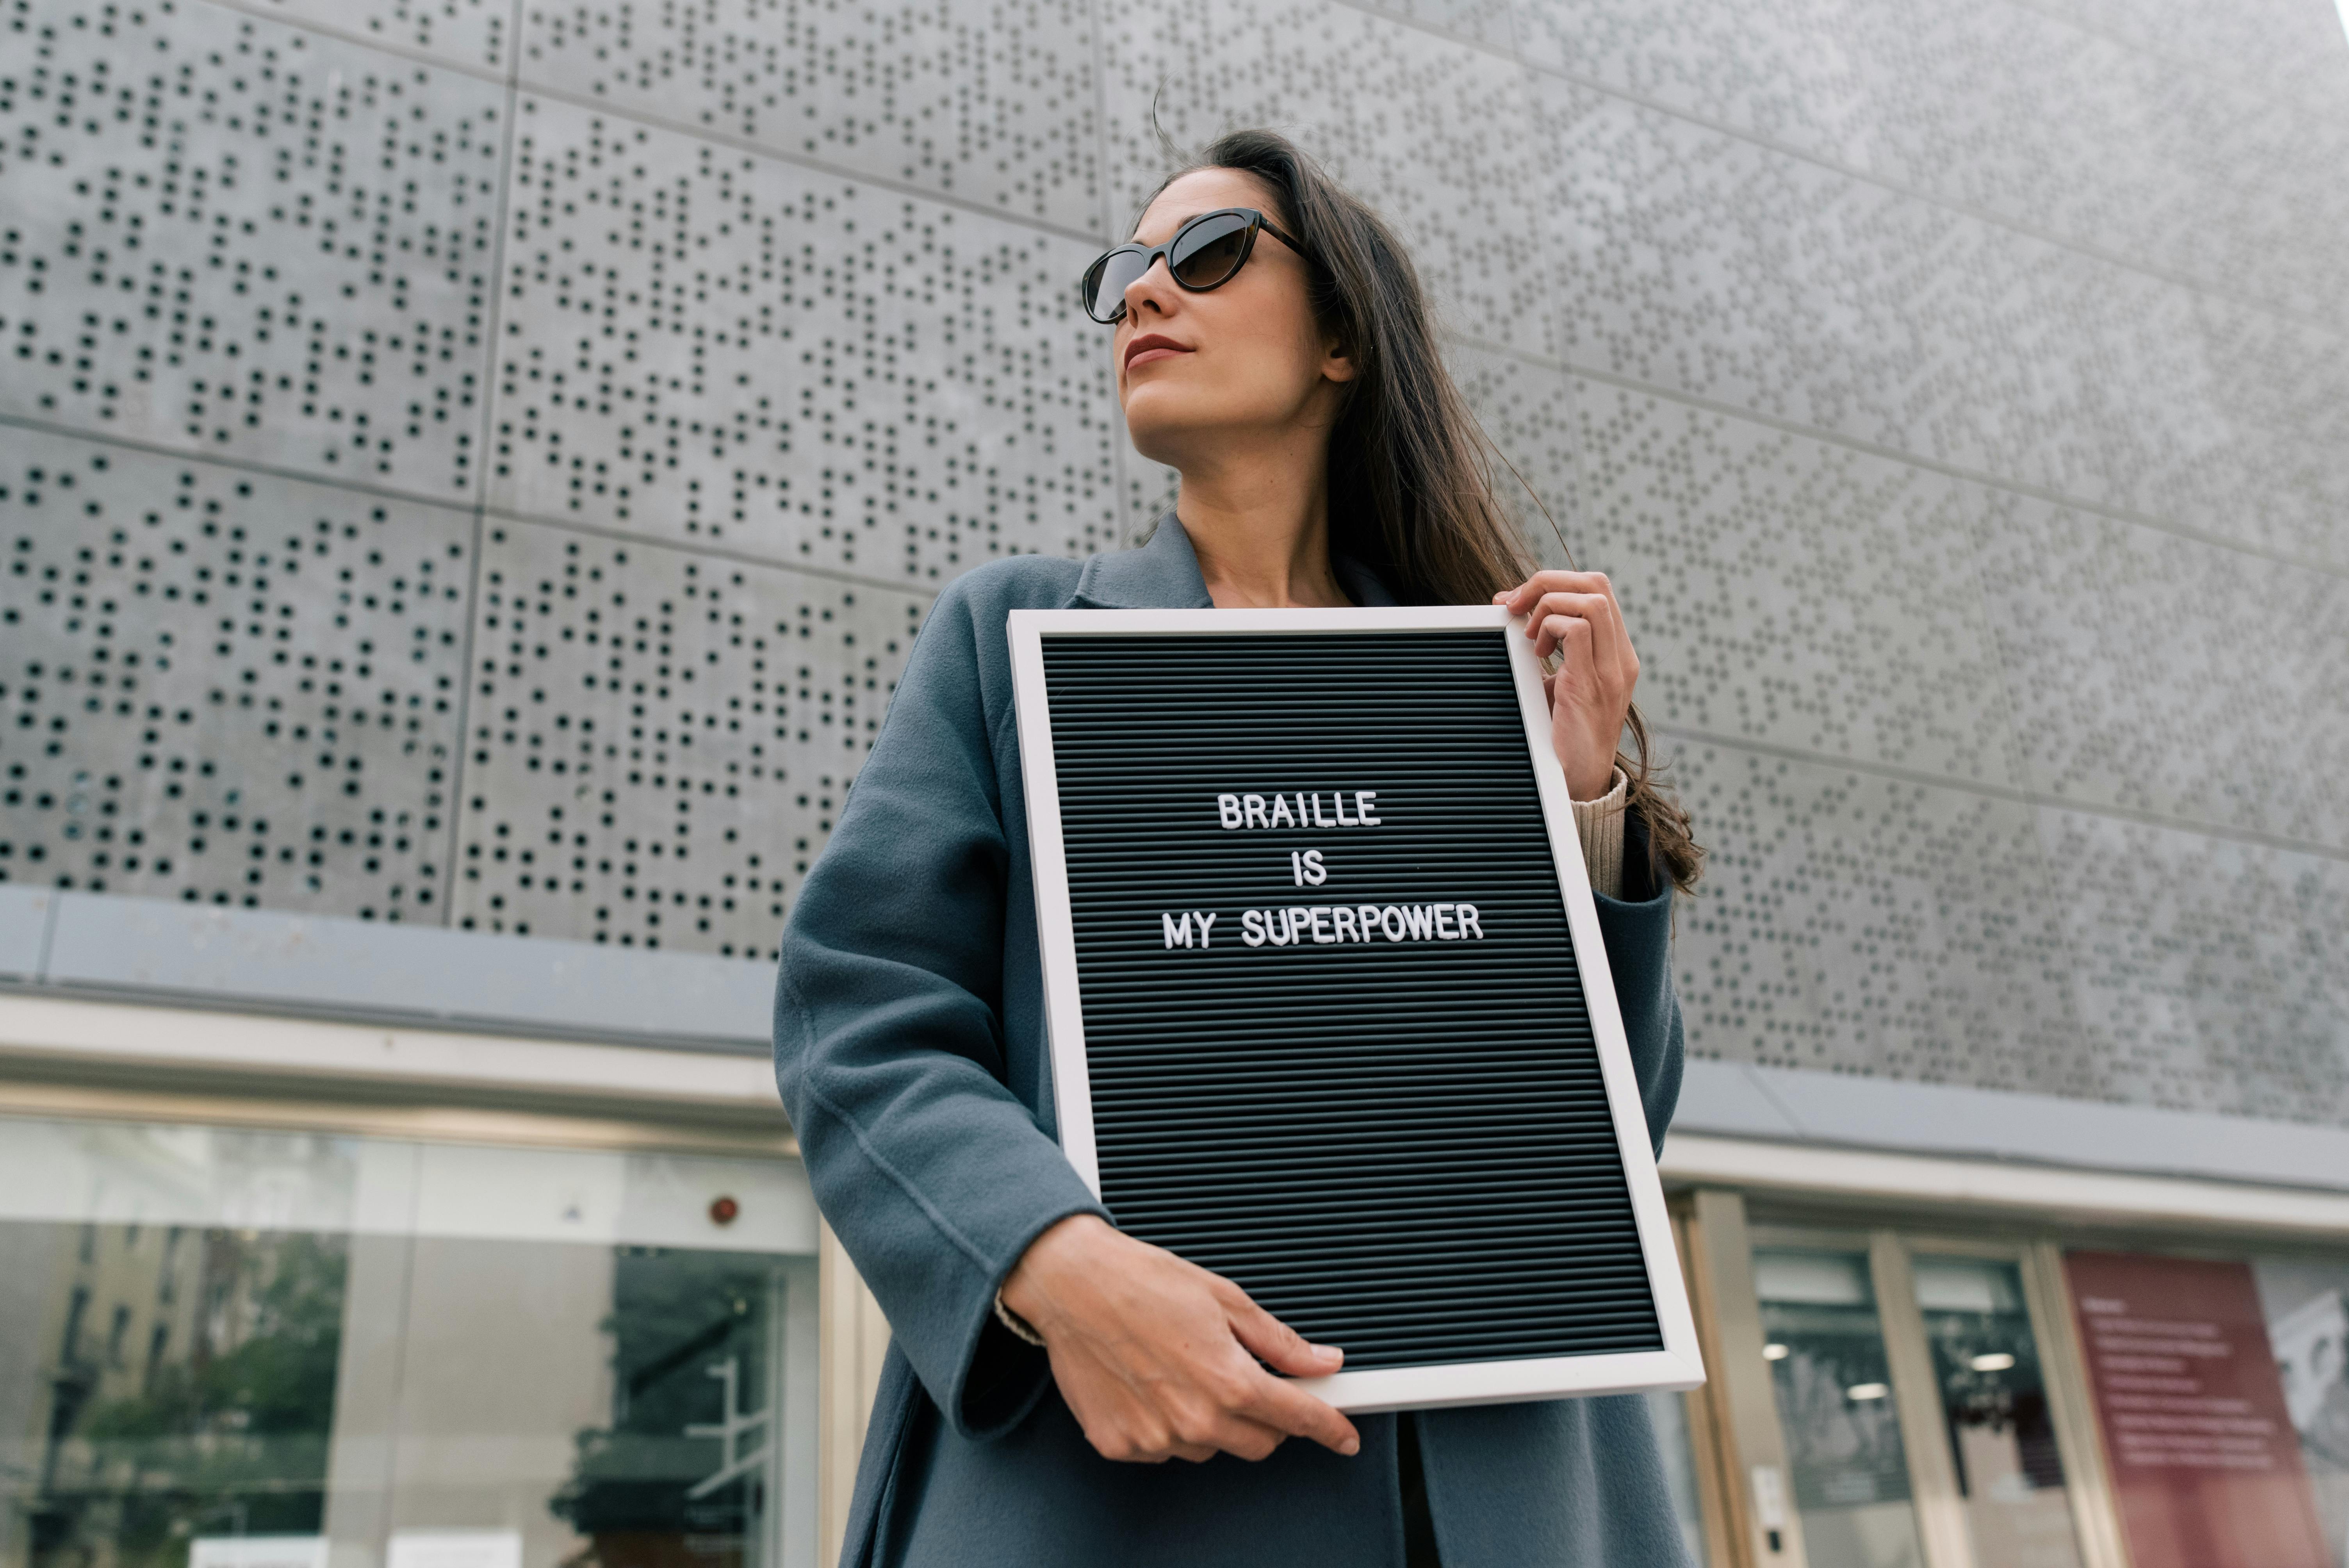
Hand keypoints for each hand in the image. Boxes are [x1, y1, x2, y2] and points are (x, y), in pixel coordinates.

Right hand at [999, 1214, 1360, 1463]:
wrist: (1070, 1284)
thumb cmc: (1141, 1281)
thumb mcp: (1224, 1299)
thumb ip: (1279, 1341)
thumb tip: (1321, 1360)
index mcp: (1227, 1381)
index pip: (1297, 1419)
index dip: (1330, 1428)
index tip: (1344, 1436)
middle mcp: (1194, 1419)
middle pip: (1260, 1444)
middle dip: (1266, 1417)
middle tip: (1246, 1377)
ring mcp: (1155, 1438)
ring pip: (1210, 1447)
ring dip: (1213, 1421)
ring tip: (1183, 1370)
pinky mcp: (1120, 1445)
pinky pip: (1164, 1448)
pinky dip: (1167, 1424)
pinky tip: (1151, 1384)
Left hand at [1495, 570, 1638, 800]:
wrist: (1577, 783)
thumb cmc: (1564, 733)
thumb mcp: (1559, 681)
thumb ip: (1546, 646)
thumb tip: (1508, 608)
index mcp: (1617, 653)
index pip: (1598, 590)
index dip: (1556, 582)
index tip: (1519, 601)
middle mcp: (1620, 658)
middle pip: (1597, 584)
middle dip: (1549, 581)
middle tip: (1515, 603)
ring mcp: (1609, 672)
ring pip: (1591, 600)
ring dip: (1548, 604)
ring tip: (1530, 634)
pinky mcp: (1589, 687)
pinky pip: (1575, 631)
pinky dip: (1548, 629)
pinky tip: (1536, 654)